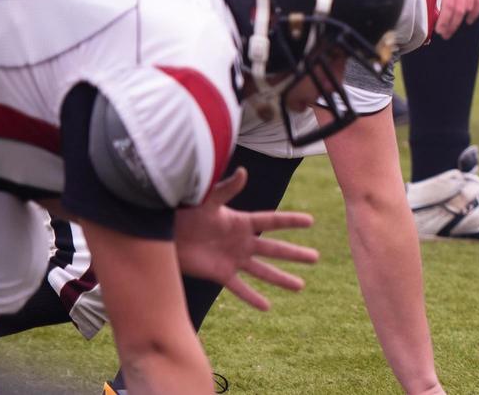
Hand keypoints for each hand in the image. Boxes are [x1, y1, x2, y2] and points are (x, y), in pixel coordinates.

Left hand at [172, 168, 319, 311]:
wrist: (163, 234)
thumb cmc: (184, 212)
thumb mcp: (207, 200)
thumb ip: (226, 190)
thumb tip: (243, 172)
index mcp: (242, 221)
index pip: (273, 221)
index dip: (291, 221)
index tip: (311, 221)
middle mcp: (242, 241)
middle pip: (274, 249)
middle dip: (295, 254)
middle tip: (316, 258)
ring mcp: (233, 259)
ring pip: (263, 270)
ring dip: (281, 278)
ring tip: (300, 286)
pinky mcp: (219, 274)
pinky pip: (239, 288)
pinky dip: (252, 297)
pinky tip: (267, 306)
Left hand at [435, 0, 478, 39]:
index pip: (447, 7)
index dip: (443, 21)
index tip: (437, 30)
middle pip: (457, 12)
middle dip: (450, 25)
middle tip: (444, 35)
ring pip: (467, 9)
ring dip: (460, 21)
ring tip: (452, 30)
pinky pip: (478, 2)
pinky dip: (475, 13)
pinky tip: (469, 20)